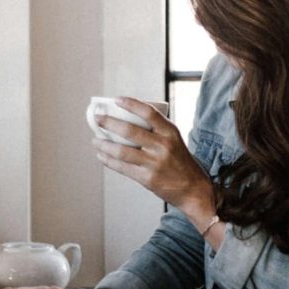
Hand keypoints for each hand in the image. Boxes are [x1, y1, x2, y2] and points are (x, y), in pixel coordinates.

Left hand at [92, 97, 214, 222]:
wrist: (193, 189)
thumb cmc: (180, 162)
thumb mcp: (174, 140)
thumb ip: (156, 130)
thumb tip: (127, 119)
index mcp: (170, 132)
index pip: (149, 112)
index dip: (131, 104)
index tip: (116, 99)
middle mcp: (163, 145)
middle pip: (129, 130)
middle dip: (109, 123)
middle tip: (97, 118)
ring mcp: (154, 163)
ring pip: (121, 150)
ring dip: (104, 144)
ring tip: (95, 140)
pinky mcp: (147, 178)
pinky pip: (122, 167)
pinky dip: (108, 160)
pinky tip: (101, 155)